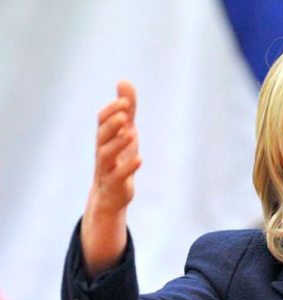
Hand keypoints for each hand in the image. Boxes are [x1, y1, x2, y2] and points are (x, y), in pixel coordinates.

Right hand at [91, 80, 140, 214]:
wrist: (110, 195)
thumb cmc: (117, 160)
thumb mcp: (124, 133)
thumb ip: (126, 111)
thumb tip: (124, 81)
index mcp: (104, 139)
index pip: (101, 121)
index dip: (111, 111)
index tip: (126, 102)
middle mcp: (102, 152)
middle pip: (101, 136)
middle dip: (112, 124)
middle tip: (124, 114)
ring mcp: (106, 169)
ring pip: (107, 155)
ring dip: (119, 143)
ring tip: (132, 134)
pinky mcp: (114, 185)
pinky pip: (118, 176)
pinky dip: (128, 167)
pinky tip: (140, 159)